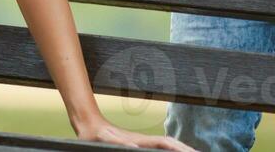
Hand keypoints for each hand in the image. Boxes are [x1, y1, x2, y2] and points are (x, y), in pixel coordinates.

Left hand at [74, 112, 193, 148]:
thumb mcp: (106, 139)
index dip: (180, 148)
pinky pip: (159, 148)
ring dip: (180, 149)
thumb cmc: (95, 135)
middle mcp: (144, 141)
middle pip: (171, 144)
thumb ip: (119, 143)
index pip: (166, 144)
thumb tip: (133, 146)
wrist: (88, 125)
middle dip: (186, 149)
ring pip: (167, 146)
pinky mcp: (138, 145)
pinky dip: (171, 150)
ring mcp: (142, 143)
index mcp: (140, 141)